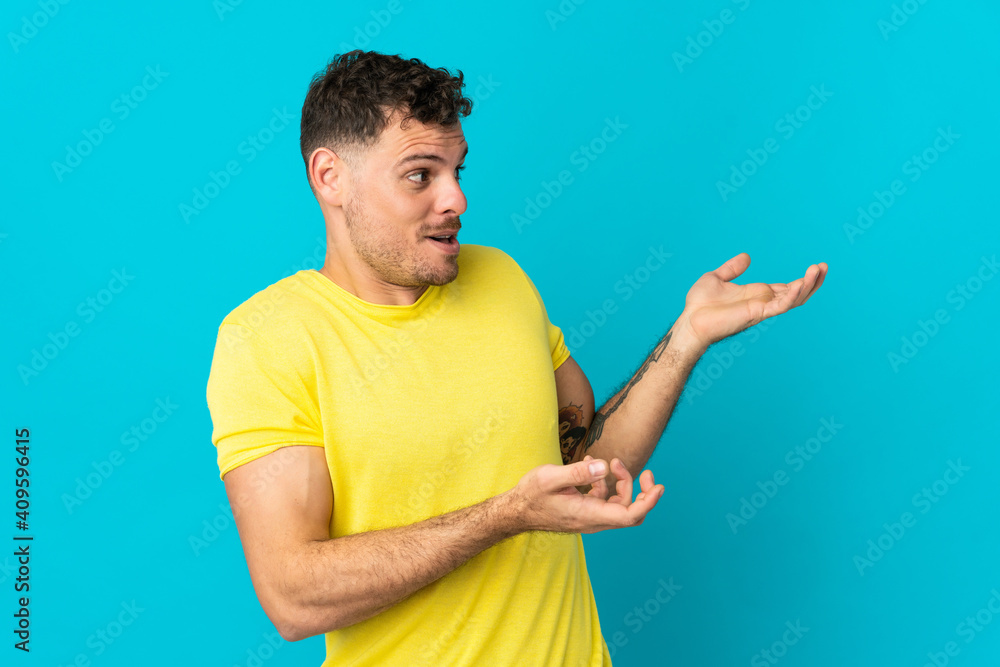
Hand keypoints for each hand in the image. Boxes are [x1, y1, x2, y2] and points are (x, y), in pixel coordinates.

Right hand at [509, 456, 663, 533]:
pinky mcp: (585, 511)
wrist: (516, 511)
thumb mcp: (550, 478)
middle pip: (631, 511)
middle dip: (641, 491)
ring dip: (622, 483)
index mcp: (590, 514)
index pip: (630, 515)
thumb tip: (603, 467)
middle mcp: (594, 520)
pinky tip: (590, 465)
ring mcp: (590, 517)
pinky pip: (604, 500)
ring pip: (619, 505)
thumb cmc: (531, 494)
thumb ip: (578, 473)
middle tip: (646, 472)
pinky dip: (604, 483)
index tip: (659, 486)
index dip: (648, 502)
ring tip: (611, 461)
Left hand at [679, 253, 827, 347]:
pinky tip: (802, 284)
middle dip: (812, 281)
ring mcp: (762, 309)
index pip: (787, 287)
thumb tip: (746, 256)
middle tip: (824, 267)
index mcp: (757, 294)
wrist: (690, 321)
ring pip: (793, 299)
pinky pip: (780, 306)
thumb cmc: (700, 304)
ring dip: (807, 285)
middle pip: (796, 293)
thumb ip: (732, 268)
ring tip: (818, 270)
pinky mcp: (756, 314)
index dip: (803, 279)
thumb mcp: (716, 278)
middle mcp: (763, 302)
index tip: (817, 267)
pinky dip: (792, 296)